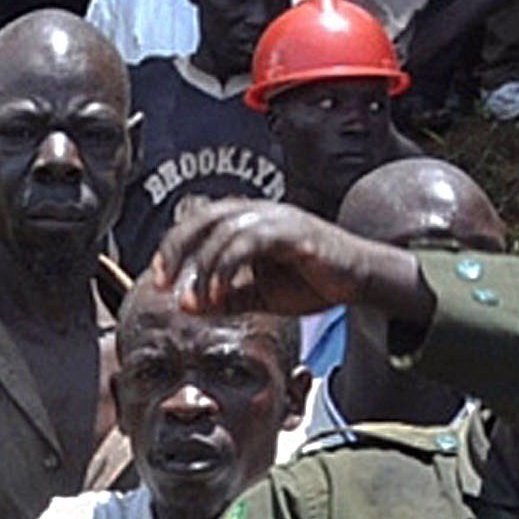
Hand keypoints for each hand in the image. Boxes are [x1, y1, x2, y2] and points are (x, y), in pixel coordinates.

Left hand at [159, 197, 422, 329]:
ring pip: (225, 230)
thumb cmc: (312, 281)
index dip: (174, 248)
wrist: (359, 279)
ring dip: (204, 267)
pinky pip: (252, 242)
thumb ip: (224, 298)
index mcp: (247, 221)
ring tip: (197, 299)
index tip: (159, 279)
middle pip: (204, 218)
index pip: (198, 223)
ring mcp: (277, 219)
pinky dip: (229, 267)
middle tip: (164, 282)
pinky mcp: (295, 232)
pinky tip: (220, 293)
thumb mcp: (259, 295)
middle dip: (177, 249)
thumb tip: (186, 305)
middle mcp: (259, 212)